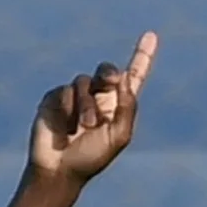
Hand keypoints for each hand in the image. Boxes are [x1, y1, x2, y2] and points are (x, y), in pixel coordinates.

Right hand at [29, 31, 157, 183]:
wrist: (59, 170)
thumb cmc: (92, 158)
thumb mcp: (119, 136)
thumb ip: (127, 107)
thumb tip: (124, 77)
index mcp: (118, 106)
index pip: (132, 77)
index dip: (142, 57)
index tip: (151, 36)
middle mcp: (98, 98)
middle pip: (107, 71)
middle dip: (109, 72)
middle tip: (111, 81)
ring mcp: (76, 97)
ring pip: (85, 82)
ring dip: (87, 105)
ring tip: (84, 127)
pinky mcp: (55, 98)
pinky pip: (65, 90)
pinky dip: (69, 108)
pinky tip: (66, 128)